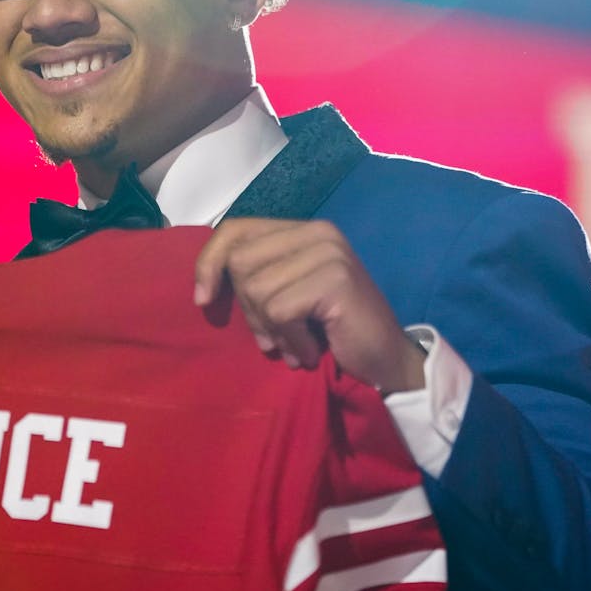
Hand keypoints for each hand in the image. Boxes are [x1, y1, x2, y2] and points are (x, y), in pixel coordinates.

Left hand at [194, 218, 424, 393]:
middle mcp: (317, 232)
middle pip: (240, 262)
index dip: (209, 262)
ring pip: (257, 289)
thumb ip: (256, 278)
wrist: (387, 361)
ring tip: (296, 345)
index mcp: (301, 230)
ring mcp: (329, 252)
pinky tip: (311, 349)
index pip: (235, 229)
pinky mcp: (336, 279)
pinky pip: (280, 311)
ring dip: (271, 330)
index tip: (202, 300)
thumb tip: (204, 286)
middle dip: (247, 309)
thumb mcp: (287, 297)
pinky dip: (290, 340)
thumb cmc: (333, 332)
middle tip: (273, 336)